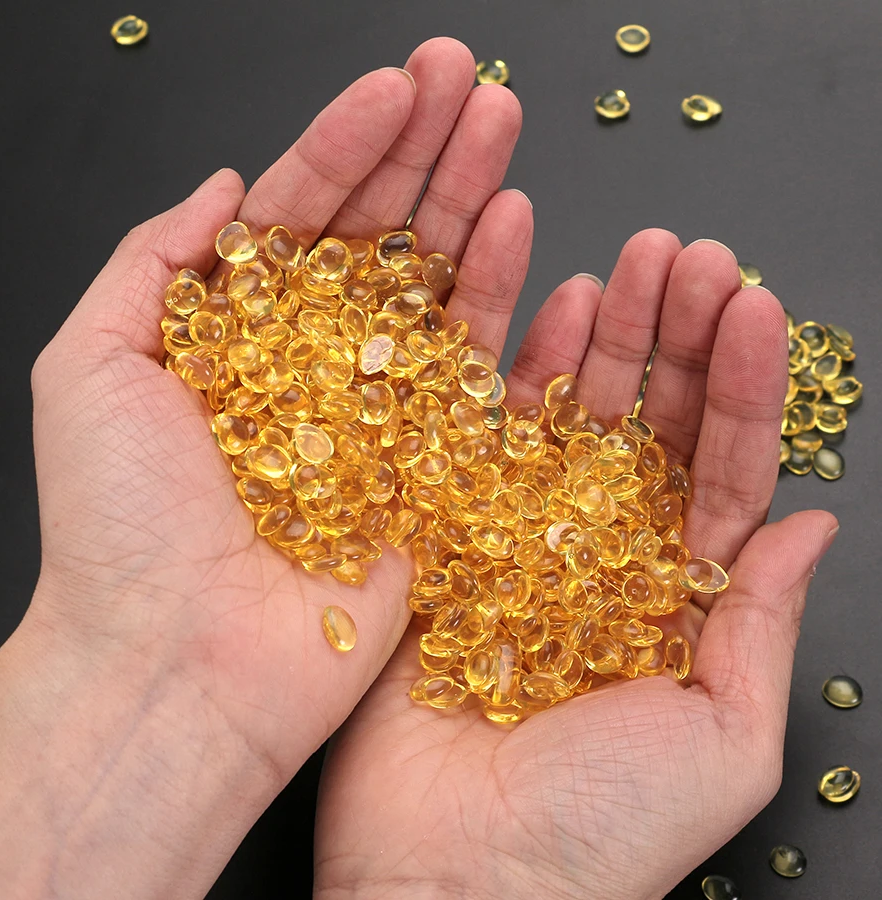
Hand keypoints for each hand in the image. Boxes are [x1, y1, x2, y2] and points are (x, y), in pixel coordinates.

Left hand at [0, 38, 530, 897]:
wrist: (180, 668)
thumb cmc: (120, 532)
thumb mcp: (89, 368)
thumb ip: (152, 263)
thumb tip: (225, 188)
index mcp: (242, 338)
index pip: (303, 219)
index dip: (347, 147)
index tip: (396, 86)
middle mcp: (317, 371)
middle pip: (380, 242)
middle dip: (425, 153)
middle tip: (472, 79)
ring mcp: (383, 418)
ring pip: (436, 291)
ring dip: (472, 203)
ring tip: (505, 128)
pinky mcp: (434, 473)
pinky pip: (477, 375)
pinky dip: (503, 303)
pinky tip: (523, 234)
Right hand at [314, 234, 837, 898]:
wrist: (456, 880)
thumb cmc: (599, 835)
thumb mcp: (720, 742)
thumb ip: (760, 629)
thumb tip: (810, 526)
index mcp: (667, 594)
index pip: (717, 468)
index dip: (738, 387)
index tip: (751, 306)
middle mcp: (591, 553)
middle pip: (643, 425)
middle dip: (673, 338)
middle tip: (690, 258)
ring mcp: (512, 537)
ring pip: (565, 417)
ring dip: (600, 334)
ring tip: (629, 263)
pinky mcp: (441, 535)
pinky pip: (480, 440)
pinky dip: (510, 372)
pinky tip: (545, 307)